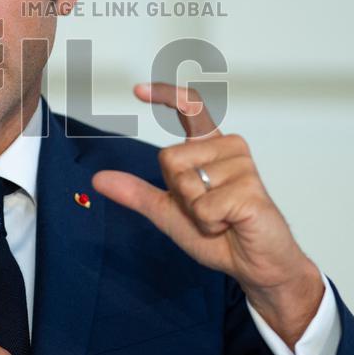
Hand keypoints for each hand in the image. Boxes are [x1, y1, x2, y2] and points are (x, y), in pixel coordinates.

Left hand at [92, 82, 323, 346]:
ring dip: (196, 213)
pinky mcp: (249, 190)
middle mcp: (228, 149)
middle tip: (206, 210)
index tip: (137, 90)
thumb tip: (99, 179)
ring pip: (186, 185)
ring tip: (222, 218)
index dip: (165, 95)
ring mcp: (242, 166)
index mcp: (211, 148)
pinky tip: (231, 224)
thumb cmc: (220, 235)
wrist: (254, 264)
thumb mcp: (168, 212)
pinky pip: (203, 207)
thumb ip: (137, 193)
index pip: (191, 109)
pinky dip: (209, 225)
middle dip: (179, 194)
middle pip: (169, 159)